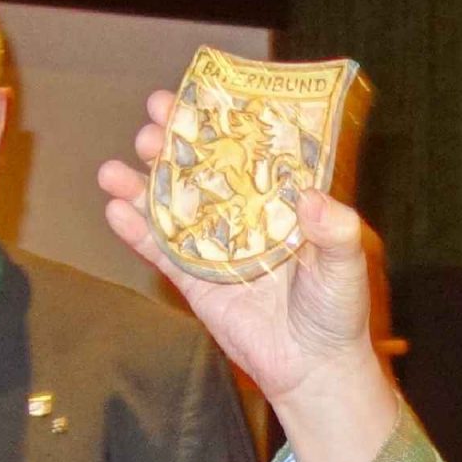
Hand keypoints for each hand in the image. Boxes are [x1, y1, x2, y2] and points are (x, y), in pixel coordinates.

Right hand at [97, 91, 395, 461]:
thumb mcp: (346, 266)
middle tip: (153, 120)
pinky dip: (137, 231)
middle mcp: (244, 215)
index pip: (249, 148)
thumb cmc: (337, 313)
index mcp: (281, 200)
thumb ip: (336, 232)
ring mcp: (216, 246)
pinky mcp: (196, 281)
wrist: (313, 369)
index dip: (223, 120)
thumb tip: (313, 199)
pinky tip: (114, 208)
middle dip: (175, 142)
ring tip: (118, 165)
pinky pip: (162, 252)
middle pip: (203, 168)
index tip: (200, 92)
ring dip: (144, 183)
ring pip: (173, 205)